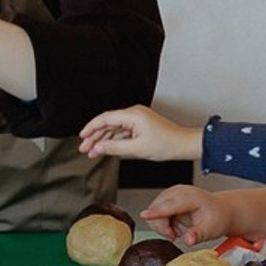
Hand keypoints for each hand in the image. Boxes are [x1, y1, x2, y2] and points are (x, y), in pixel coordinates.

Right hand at [79, 105, 202, 161]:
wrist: (183, 145)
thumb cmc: (166, 144)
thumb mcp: (137, 149)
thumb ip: (114, 148)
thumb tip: (98, 148)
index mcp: (132, 115)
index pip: (105, 119)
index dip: (91, 128)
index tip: (82, 137)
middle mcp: (133, 113)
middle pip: (107, 123)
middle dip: (94, 136)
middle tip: (84, 148)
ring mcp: (137, 119)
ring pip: (113, 128)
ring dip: (103, 140)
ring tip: (92, 151)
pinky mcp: (140, 125)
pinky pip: (122, 131)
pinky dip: (113, 140)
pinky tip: (106, 148)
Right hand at [139, 185, 233, 244]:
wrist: (221, 210)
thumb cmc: (218, 217)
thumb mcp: (211, 230)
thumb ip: (198, 235)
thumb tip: (188, 241)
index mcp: (191, 197)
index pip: (170, 205)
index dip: (157, 212)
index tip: (145, 215)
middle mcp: (179, 192)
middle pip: (158, 208)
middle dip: (162, 226)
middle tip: (175, 236)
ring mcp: (172, 194)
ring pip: (154, 210)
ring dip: (161, 225)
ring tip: (176, 232)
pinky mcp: (168, 198)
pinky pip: (156, 211)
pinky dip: (162, 223)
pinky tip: (174, 227)